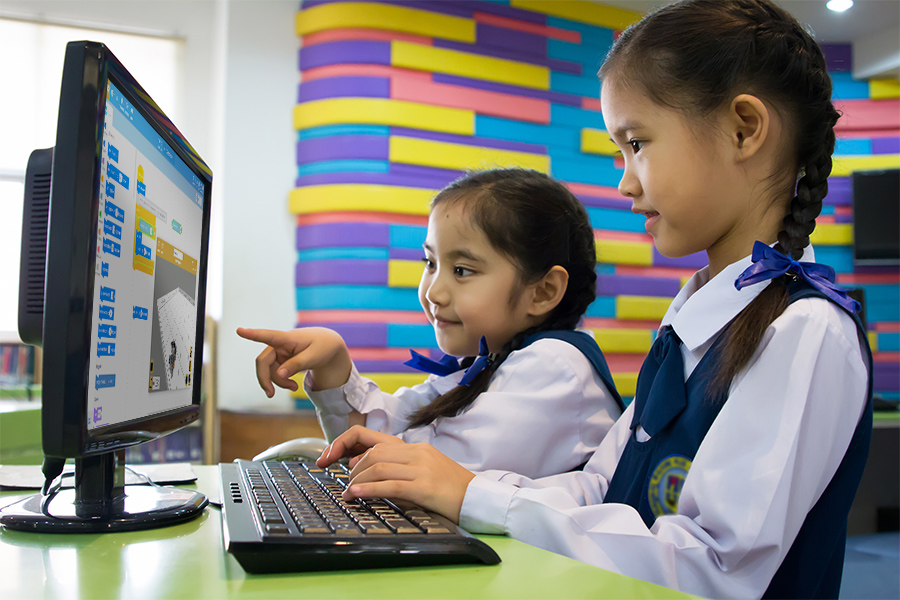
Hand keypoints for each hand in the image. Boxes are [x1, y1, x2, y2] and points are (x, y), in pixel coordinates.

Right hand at [236, 327, 351, 396]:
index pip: (268, 336)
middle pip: (263, 361)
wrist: (328, 345)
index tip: (239, 330)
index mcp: (288, 338)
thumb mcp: (313, 357)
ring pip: (269, 370)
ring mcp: (278, 352)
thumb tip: (278, 375)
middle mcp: (279, 344)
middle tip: (270, 394)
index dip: (253, 334)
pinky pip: (275, 373)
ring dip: (278, 382)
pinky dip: (282, 381)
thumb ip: (296, 365)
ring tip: (294, 387)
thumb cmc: (322, 347)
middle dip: (265, 379)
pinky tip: (292, 385)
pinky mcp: (280, 359)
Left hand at [318, 426, 474, 523]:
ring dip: (356, 480)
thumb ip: (397, 466)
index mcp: (415, 447)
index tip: (329, 457)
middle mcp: (416, 452)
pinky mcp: (424, 486)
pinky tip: (356, 495)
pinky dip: (368, 490)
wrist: (479, 498)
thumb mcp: (422, 471)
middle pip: (372, 452)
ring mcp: (421, 468)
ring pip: (377, 466)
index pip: (372, 438)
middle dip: (351, 468)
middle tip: (342, 484)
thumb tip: (363, 467)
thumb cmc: (451, 488)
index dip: (346, 444)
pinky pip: (390, 485)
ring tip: (348, 493)